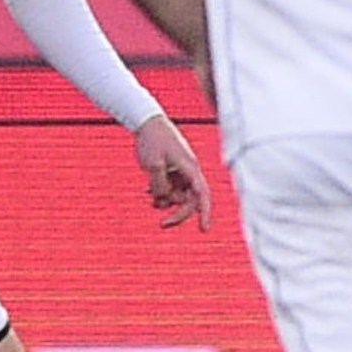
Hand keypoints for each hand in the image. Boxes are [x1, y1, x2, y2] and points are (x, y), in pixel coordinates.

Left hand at [133, 112, 210, 229]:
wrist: (147, 122)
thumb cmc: (152, 139)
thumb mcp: (153, 165)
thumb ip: (160, 185)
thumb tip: (163, 201)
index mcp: (189, 168)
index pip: (202, 195)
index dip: (204, 213)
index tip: (203, 229)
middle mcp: (189, 171)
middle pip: (190, 200)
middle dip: (178, 213)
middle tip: (163, 224)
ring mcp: (181, 171)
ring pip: (178, 195)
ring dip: (165, 200)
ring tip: (150, 193)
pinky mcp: (172, 170)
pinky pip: (170, 188)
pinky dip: (160, 192)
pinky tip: (148, 190)